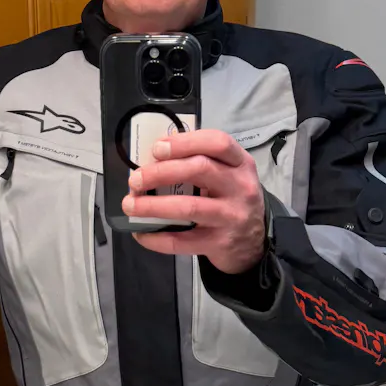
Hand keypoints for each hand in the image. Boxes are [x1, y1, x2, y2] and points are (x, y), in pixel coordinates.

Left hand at [122, 129, 265, 273]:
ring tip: (130, 205)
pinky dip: (156, 237)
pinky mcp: (219, 243)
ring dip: (153, 205)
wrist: (254, 243)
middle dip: (160, 172)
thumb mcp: (228, 176)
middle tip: (136, 179)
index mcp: (240, 164)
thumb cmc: (232, 201)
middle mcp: (240, 187)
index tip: (157, 148)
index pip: (217, 143)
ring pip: (188, 207)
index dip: (184, 142)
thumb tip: (153, 161)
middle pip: (199, 169)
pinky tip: (141, 233)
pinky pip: (182, 241)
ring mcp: (231, 217)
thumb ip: (201, 164)